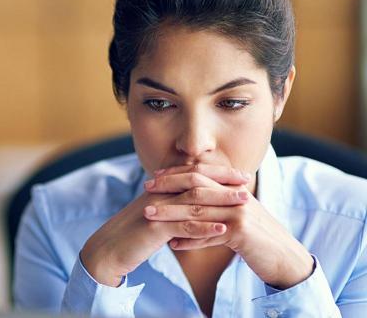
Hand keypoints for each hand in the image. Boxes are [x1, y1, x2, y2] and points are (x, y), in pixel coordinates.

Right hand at [79, 165, 248, 286]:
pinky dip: (205, 228)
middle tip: (247, 183)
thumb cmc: (132, 234)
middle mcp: (159, 193)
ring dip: (221, 201)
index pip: (192, 173)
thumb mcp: (154, 214)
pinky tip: (223, 230)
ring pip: (194, 201)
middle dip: (224, 181)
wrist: (108, 249)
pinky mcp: (154, 228)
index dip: (217, 172)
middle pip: (196, 181)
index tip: (239, 175)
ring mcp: (157, 210)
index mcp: (160, 189)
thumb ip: (172, 205)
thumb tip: (193, 202)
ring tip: (244, 203)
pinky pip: (183, 226)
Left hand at [144, 164, 313, 288]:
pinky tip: (172, 244)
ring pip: (198, 210)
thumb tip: (190, 207)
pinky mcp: (241, 232)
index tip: (155, 177)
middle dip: (168, 186)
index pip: (201, 174)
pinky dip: (189, 240)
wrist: (285, 257)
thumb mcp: (236, 217)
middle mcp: (236, 196)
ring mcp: (239, 213)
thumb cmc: (257, 238)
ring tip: (149, 215)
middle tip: (146, 188)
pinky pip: (208, 235)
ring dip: (170, 213)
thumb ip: (216, 207)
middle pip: (196, 186)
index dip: (176, 174)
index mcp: (233, 189)